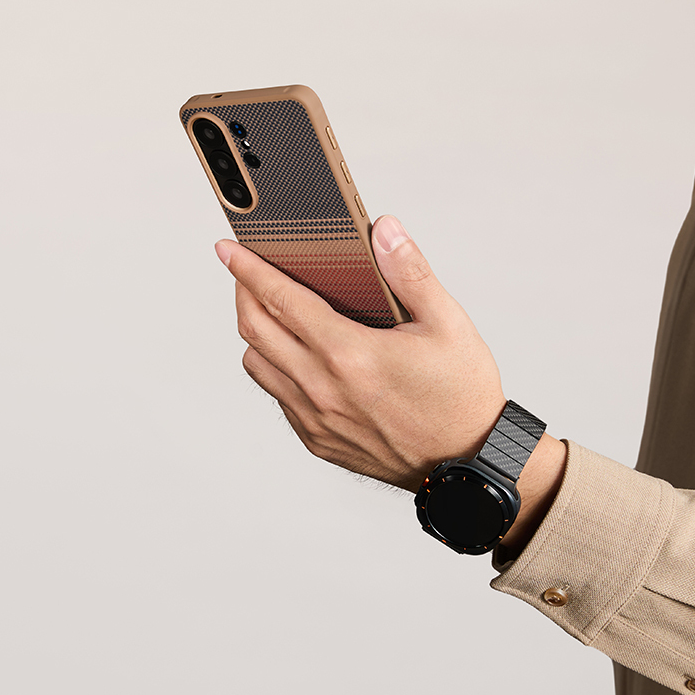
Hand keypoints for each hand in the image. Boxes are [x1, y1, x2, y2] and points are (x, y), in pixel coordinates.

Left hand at [216, 215, 565, 541]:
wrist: (467, 464)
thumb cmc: (461, 395)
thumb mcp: (448, 324)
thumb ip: (411, 273)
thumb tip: (384, 229)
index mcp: (348, 353)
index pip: (280, 299)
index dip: (248, 268)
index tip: (227, 249)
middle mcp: (321, 388)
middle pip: (254, 329)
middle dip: (243, 292)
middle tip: (246, 272)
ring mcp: (315, 419)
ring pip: (257, 364)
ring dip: (256, 332)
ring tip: (272, 311)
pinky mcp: (317, 440)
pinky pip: (277, 395)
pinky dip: (275, 367)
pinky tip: (297, 354)